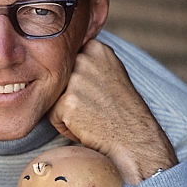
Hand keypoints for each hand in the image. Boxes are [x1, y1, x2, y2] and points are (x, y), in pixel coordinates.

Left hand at [50, 39, 176, 183]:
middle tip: (95, 106)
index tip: (98, 92)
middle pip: (58, 80)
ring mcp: (75, 80)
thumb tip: (64, 55)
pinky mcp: (66, 102)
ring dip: (67, 111)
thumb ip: (89, 61)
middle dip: (70, 96)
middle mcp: (84, 59)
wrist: (134, 138)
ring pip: (54, 97)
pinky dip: (66, 126)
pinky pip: (53, 116)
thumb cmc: (122, 110)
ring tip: (91, 116)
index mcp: (95, 48)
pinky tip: (86, 126)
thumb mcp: (110, 71)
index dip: (79, 83)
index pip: (67, 63)